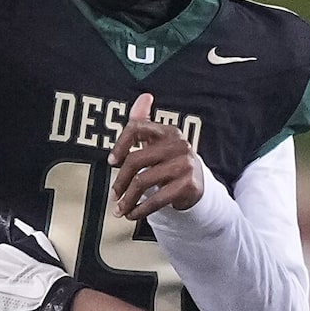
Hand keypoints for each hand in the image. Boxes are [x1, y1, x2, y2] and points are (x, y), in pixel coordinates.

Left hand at [110, 94, 205, 220]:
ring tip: (121, 209)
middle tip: (113, 195)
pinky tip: (134, 214)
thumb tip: (145, 96)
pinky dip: (142, 209)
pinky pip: (157, 198)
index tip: (112, 162)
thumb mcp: (156, 141)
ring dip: (128, 199)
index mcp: (168, 131)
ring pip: (143, 181)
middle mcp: (179, 145)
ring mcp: (185, 165)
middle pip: (136, 160)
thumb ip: (145, 120)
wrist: (197, 185)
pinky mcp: (189, 185)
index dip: (120, 144)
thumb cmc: (169, 162)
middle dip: (120, 181)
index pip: (137, 128)